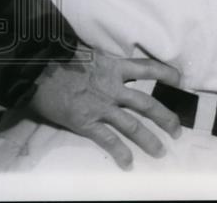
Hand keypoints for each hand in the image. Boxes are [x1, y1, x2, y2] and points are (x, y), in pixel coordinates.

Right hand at [26, 44, 182, 169]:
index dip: (166, 72)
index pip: (148, 67)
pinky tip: (129, 163)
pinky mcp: (86, 122)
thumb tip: (107, 61)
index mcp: (114, 66)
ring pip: (132, 124)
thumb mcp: (88, 53)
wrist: (36, 69)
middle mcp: (113, 87)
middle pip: (147, 102)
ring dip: (149, 139)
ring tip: (161, 151)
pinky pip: (108, 139)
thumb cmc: (59, 58)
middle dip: (165, 116)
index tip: (180, 79)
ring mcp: (101, 106)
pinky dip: (120, 152)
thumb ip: (103, 61)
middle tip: (178, 129)